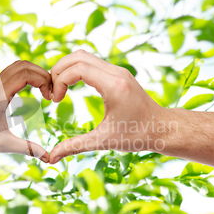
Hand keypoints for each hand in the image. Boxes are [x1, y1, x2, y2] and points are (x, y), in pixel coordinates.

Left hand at [0, 60, 51, 161]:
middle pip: (25, 65)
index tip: (49, 98)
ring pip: (18, 65)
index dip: (43, 81)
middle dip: (43, 75)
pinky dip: (27, 75)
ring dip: (35, 73)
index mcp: (0, 95)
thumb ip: (27, 149)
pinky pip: (13, 71)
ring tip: (44, 91)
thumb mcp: (3, 144)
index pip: (26, 74)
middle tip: (51, 93)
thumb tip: (48, 158)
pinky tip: (32, 91)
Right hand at [49, 50, 165, 163]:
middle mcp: (116, 73)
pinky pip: (91, 62)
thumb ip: (75, 146)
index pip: (77, 68)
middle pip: (77, 56)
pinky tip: (70, 87)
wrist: (162, 128)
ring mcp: (118, 71)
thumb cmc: (137, 136)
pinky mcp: (118, 73)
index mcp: (113, 86)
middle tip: (52, 93)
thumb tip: (51, 158)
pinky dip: (75, 70)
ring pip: (83, 56)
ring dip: (66, 68)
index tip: (55, 100)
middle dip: (58, 71)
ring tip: (58, 89)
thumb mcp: (104, 141)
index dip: (59, 81)